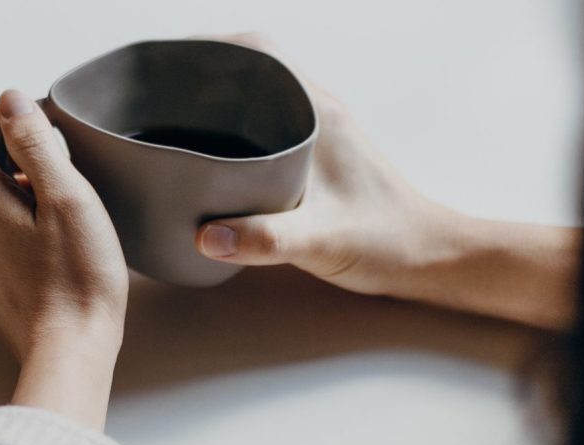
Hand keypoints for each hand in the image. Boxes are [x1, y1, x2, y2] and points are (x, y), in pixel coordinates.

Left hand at [0, 90, 127, 428]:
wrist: (69, 351)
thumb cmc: (77, 279)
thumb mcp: (68, 197)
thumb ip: (35, 142)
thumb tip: (12, 101)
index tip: (34, 135)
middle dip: (11, 158)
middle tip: (58, 181)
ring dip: (13, 193)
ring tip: (57, 218)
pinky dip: (10, 226)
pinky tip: (47, 249)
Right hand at [195, 33, 577, 329]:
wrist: (430, 258)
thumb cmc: (387, 242)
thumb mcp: (322, 240)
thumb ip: (265, 239)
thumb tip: (205, 235)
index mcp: (319, 113)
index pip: (261, 52)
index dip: (211, 46)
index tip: (168, 62)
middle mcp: (318, 112)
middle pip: (251, 68)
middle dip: (200, 73)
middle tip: (154, 96)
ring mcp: (317, 133)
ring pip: (257, 98)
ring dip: (215, 103)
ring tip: (167, 122)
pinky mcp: (315, 158)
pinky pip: (265, 127)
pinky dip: (231, 131)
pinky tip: (206, 161)